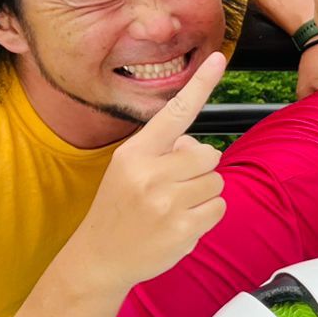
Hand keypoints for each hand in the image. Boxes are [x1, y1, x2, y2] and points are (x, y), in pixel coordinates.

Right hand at [61, 52, 227, 290]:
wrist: (98, 258)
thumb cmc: (120, 208)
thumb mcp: (127, 169)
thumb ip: (162, 151)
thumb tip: (199, 146)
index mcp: (135, 153)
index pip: (174, 112)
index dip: (200, 84)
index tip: (217, 58)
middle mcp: (150, 173)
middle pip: (209, 154)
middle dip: (199, 169)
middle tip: (172, 187)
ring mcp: (166, 202)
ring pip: (217, 181)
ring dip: (202, 193)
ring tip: (172, 207)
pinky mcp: (182, 228)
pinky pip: (218, 208)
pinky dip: (206, 215)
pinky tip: (179, 224)